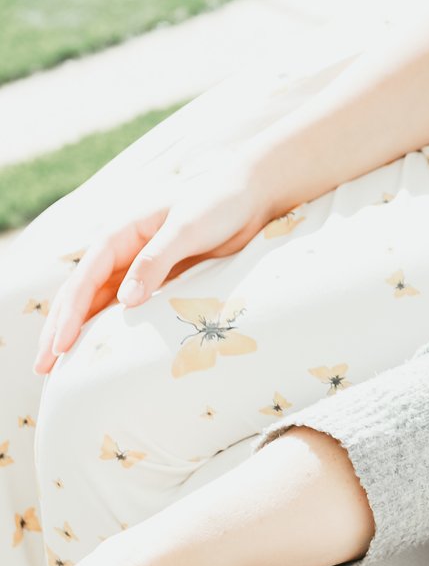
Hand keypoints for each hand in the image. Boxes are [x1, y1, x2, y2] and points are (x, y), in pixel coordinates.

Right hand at [33, 153, 287, 373]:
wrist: (250, 197)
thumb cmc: (217, 204)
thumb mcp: (186, 228)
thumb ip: (156, 261)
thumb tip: (125, 300)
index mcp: (121, 234)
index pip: (85, 278)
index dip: (69, 313)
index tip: (60, 346)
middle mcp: (123, 252)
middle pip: (82, 294)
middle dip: (59, 329)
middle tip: (42, 367)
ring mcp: (139, 267)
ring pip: (99, 303)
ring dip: (80, 332)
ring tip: (61, 367)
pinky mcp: (160, 279)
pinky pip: (127, 307)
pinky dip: (111, 328)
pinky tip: (103, 351)